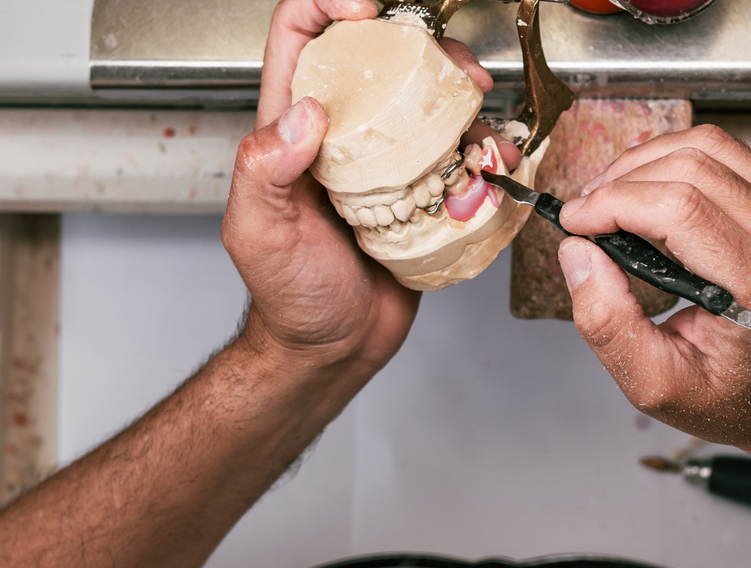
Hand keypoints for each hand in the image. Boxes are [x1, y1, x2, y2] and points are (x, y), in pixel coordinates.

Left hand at [227, 0, 501, 370]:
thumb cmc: (288, 297)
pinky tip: (492, 158)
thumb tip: (304, 115)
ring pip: (424, 99)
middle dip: (419, 43)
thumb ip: (263, 168)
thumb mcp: (257, 231)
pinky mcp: (422, 191)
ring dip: (460, 94)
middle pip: (377, 54)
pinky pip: (456, 153)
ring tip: (480, 113)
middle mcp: (339, 133)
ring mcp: (383, 160)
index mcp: (290, 126)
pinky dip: (482, 147)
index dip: (327, 3)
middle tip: (451, 65)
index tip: (366, 8)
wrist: (333, 350)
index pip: (300, 34)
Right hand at [555, 126, 750, 468]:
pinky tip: (654, 198)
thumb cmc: (743, 396)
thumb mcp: (661, 386)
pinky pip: (730, 155)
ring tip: (612, 199)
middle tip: (586, 214)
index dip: (614, 202)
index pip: (680, 208)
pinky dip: (679, 166)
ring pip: (709, 145)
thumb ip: (610, 327)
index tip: (575, 221)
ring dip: (646, 163)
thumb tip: (579, 256)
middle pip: (691, 166)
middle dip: (621, 180)